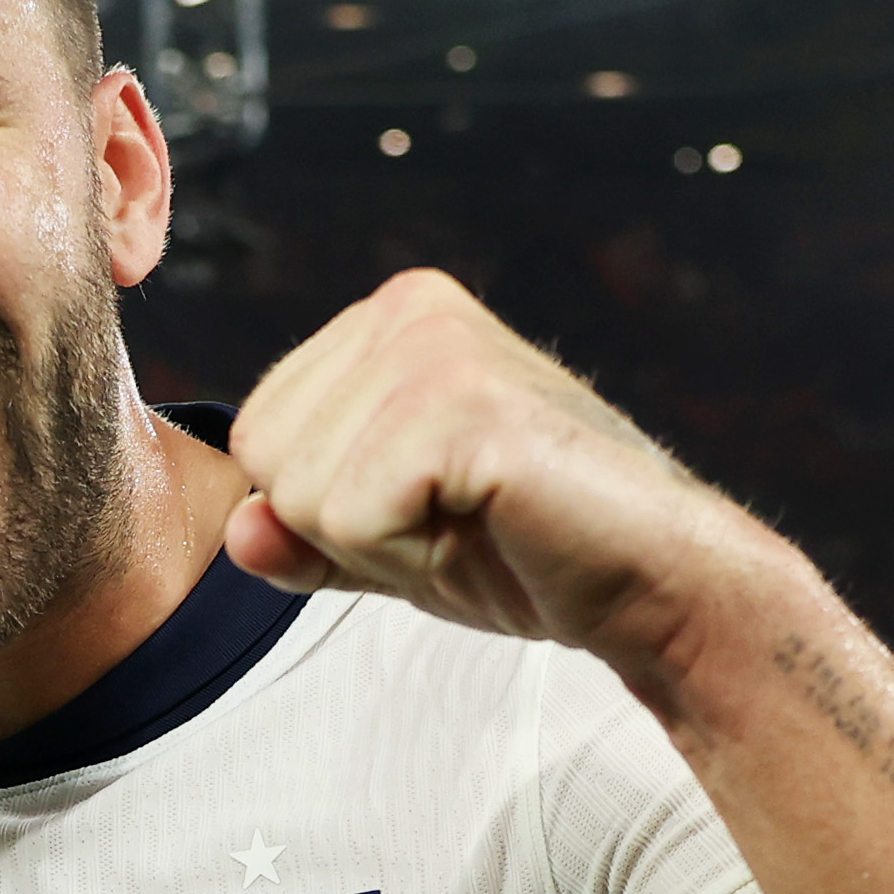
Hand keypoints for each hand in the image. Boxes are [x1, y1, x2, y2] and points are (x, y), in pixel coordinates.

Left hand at [224, 270, 785, 702]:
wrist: (656, 585)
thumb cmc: (530, 557)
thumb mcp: (387, 545)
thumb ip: (303, 535)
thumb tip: (237, 529)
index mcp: (387, 318)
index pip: (257, 435)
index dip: (327, 510)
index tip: (430, 507)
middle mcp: (407, 308)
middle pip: (268, 460)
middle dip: (346, 528)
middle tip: (459, 521)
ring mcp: (436, 347)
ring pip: (301, 494)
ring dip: (383, 544)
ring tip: (479, 522)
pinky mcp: (462, 404)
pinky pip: (350, 518)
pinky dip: (408, 554)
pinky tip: (492, 525)